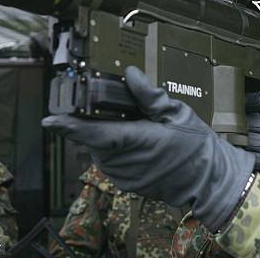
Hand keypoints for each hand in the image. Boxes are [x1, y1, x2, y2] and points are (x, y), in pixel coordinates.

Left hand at [42, 66, 253, 231]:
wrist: (209, 181)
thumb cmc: (197, 147)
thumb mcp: (179, 114)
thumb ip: (150, 96)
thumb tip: (130, 74)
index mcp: (139, 141)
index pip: (96, 133)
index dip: (70, 126)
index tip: (51, 119)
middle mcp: (127, 163)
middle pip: (95, 139)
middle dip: (98, 123)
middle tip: (120, 113)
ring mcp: (125, 177)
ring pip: (100, 152)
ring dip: (107, 137)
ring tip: (134, 129)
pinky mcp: (127, 185)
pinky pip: (109, 163)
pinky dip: (115, 151)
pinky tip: (136, 144)